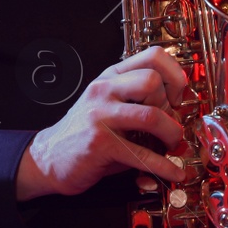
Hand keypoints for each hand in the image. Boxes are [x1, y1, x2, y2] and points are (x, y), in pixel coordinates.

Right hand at [15, 47, 192, 200]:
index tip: (179, 95)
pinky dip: (164, 166)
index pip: (152, 56)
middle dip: (170, 105)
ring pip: (150, 115)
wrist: (48, 157)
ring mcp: (100, 115)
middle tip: (170, 123)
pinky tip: (173, 171)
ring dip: (171, 134)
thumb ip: (137, 99)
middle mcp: (104, 90)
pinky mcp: (100, 144)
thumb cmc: (85, 133)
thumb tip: (179, 110)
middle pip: (152, 82)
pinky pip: (141, 154)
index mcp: (111, 76)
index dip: (175, 74)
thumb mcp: (108, 104)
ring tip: (172, 144)